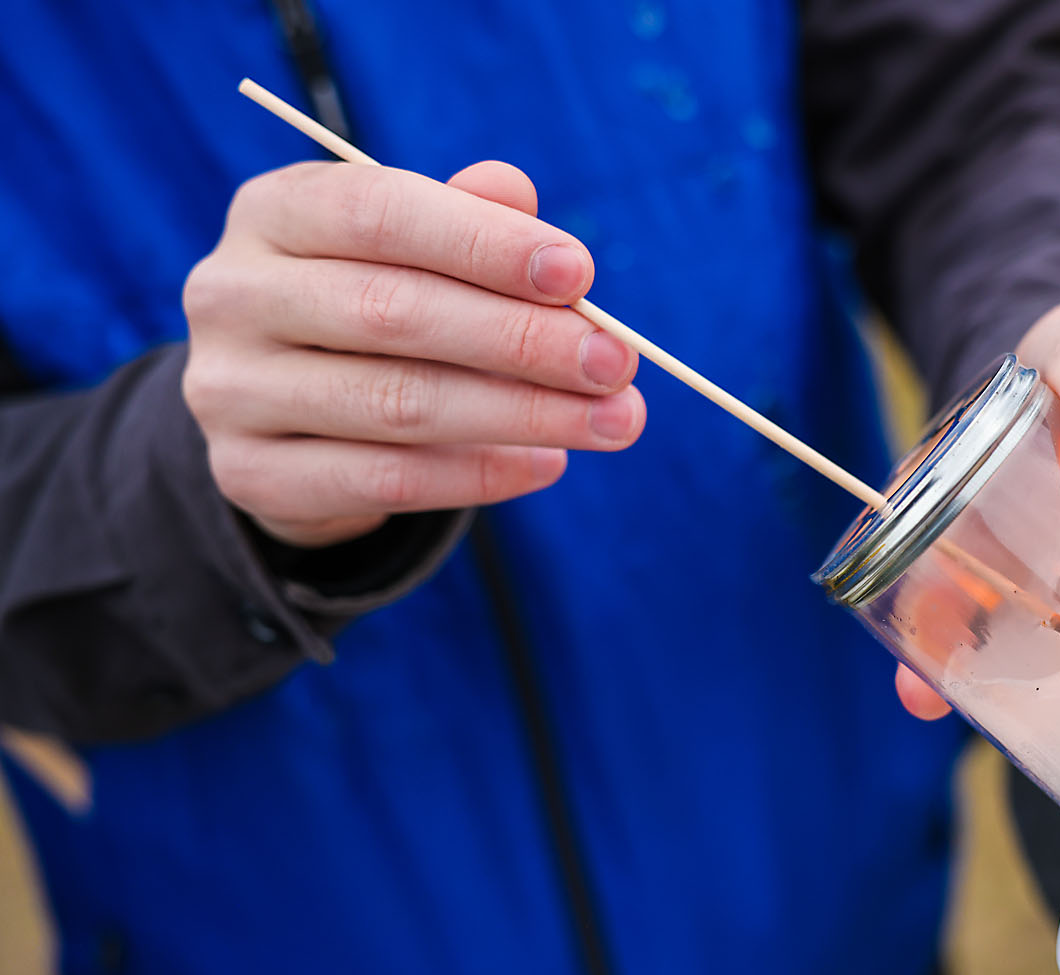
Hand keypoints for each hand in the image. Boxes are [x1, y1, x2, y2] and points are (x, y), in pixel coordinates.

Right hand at [182, 160, 643, 547]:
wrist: (284, 416)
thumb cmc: (372, 306)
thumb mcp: (412, 250)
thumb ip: (468, 220)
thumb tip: (521, 196)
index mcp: (272, 212)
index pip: (379, 213)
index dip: (483, 243)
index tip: (579, 272)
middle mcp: (232, 293)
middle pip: (394, 313)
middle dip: (523, 339)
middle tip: (617, 362)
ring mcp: (229, 390)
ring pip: (398, 405)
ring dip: (522, 413)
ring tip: (612, 420)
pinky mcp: (249, 475)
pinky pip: (385, 480)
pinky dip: (480, 474)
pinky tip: (549, 463)